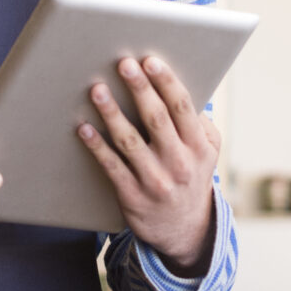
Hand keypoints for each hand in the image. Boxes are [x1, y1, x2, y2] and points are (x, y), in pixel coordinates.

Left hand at [78, 56, 221, 275]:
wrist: (184, 230)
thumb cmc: (191, 176)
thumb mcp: (207, 152)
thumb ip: (198, 122)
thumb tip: (177, 84)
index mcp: (199, 146)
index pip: (182, 108)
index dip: (166, 82)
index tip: (150, 60)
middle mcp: (179, 163)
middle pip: (157, 119)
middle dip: (140, 88)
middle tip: (123, 64)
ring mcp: (155, 181)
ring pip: (130, 141)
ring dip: (112, 113)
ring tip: (97, 90)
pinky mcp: (132, 196)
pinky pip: (112, 167)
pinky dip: (97, 146)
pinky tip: (83, 128)